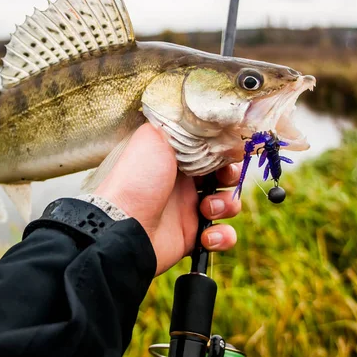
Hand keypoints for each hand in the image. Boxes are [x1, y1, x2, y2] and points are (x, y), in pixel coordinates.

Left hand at [94, 124, 241, 275]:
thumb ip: (178, 124)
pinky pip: (220, 237)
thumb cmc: (137, 178)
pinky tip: (206, 237)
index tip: (229, 152)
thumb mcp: (153, 136)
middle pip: (223, 175)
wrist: (125, 225)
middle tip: (222, 180)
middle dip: (231, 177)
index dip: (224, 150)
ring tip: (207, 209)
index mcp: (175, 157)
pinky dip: (222, 237)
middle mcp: (182, 182)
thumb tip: (199, 119)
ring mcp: (187, 210)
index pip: (210, 148)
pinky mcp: (191, 237)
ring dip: (227, 206)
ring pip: (226, 205)